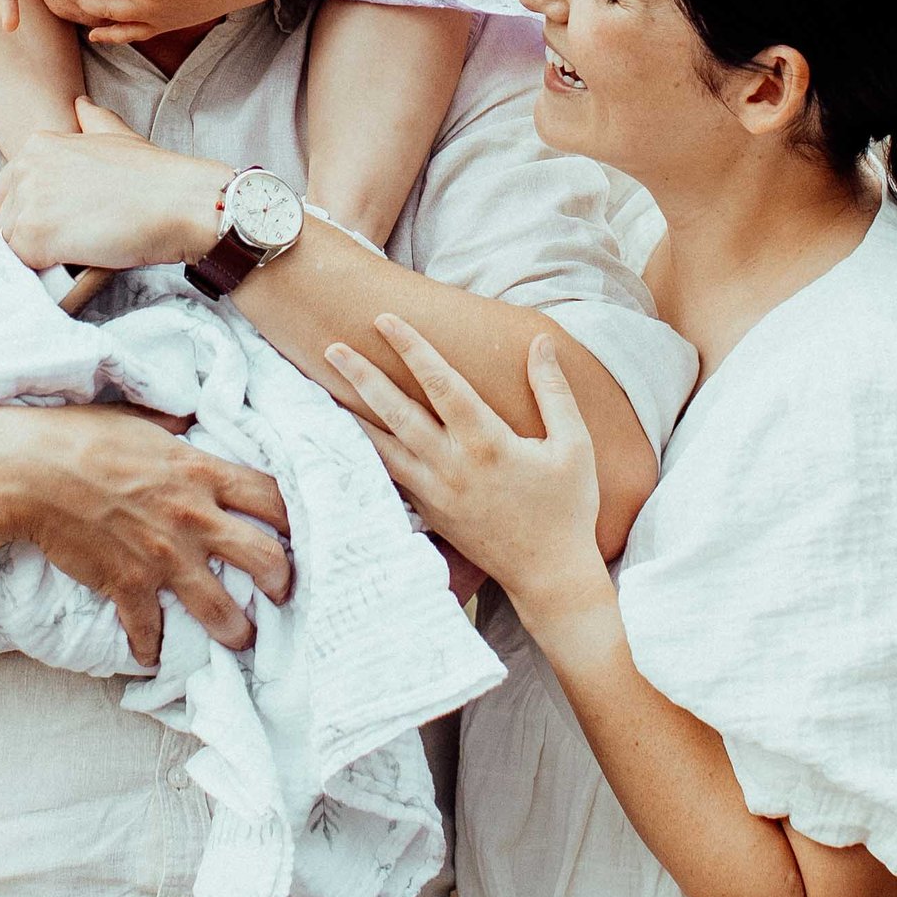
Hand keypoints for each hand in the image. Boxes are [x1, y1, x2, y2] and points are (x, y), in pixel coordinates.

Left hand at [0, 105, 228, 276]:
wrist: (177, 202)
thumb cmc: (154, 175)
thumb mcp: (118, 136)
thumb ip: (93, 120)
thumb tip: (80, 105)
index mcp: (38, 144)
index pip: (7, 189)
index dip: (33, 210)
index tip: (63, 219)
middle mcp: (25, 168)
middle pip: (4, 216)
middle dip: (30, 231)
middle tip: (71, 237)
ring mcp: (27, 202)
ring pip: (11, 242)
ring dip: (39, 252)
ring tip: (78, 248)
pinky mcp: (34, 236)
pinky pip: (23, 263)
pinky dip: (46, 268)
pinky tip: (76, 258)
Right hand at [0, 403, 291, 663]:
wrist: (31, 473)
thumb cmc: (81, 437)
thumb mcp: (140, 420)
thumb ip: (174, 424)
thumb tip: (188, 416)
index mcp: (202, 473)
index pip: (273, 497)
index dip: (295, 519)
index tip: (298, 533)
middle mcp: (194, 518)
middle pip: (267, 559)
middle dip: (283, 583)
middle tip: (281, 594)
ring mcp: (164, 557)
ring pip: (222, 610)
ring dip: (235, 632)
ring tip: (239, 639)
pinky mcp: (129, 586)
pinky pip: (150, 632)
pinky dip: (150, 649)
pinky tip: (150, 656)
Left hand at [326, 318, 611, 636]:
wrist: (550, 577)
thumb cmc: (566, 509)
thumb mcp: (574, 446)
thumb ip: (554, 391)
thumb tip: (542, 343)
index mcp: (487, 443)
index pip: (440, 384)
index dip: (412, 348)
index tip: (386, 319)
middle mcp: (453, 466)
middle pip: (397, 413)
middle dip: (362, 377)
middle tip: (332, 347)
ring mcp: (436, 493)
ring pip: (383, 447)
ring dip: (352, 414)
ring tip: (322, 386)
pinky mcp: (429, 513)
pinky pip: (389, 476)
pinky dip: (366, 452)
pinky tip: (347, 435)